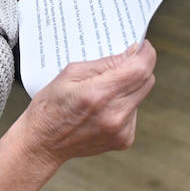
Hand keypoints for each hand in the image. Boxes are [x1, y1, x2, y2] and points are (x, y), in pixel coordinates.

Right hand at [17, 41, 156, 169]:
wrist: (43, 144)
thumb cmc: (50, 107)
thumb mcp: (71, 73)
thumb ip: (105, 63)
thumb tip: (131, 53)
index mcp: (99, 94)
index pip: (140, 68)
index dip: (145, 53)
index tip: (141, 46)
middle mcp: (115, 114)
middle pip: (147, 80)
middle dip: (138, 68)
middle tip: (121, 65)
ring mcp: (121, 130)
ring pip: (141, 96)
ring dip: (129, 88)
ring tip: (103, 93)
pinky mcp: (124, 139)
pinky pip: (134, 112)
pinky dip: (124, 106)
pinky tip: (104, 109)